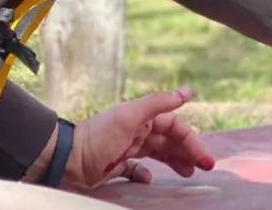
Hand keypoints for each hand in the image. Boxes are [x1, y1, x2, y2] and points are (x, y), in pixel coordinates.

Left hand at [62, 88, 214, 190]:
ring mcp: (126, 148)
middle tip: (203, 167)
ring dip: (173, 161)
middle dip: (187, 151)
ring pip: (157, 153)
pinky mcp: (115, 165)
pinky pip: (135, 169)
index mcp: (141, 117)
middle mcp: (136, 130)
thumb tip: (187, 92)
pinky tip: (149, 179)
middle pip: (168, 140)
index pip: (174, 126)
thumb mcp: (129, 117)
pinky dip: (144, 174)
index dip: (191, 140)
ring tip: (187, 173)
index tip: (205, 158)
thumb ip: (157, 103)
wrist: (66, 160)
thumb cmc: (99, 138)